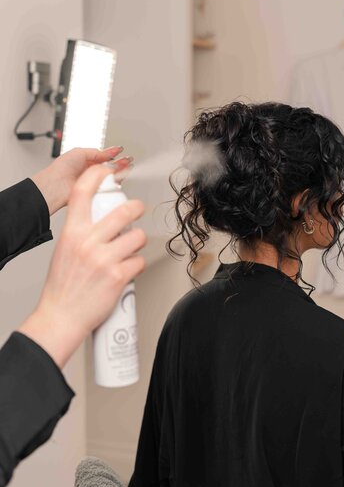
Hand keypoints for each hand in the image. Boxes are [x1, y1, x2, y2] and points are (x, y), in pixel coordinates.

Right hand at [18, 163, 145, 367]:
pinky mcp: (118, 276)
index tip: (107, 170)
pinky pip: (140, 261)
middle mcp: (88, 242)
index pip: (83, 193)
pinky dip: (137, 266)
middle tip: (138, 209)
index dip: (97, 176)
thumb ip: (81, 231)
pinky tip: (127, 271)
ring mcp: (104, 259)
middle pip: (124, 211)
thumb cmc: (62, 286)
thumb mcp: (65, 249)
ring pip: (138, 237)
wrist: (61, 316)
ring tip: (128, 250)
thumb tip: (103, 217)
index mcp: (72, 233)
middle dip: (136, 208)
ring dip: (137, 243)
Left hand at [31, 146, 131, 214]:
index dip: (114, 154)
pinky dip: (115, 182)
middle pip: (110, 167)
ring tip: (126, 166)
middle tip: (128, 160)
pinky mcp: (95, 192)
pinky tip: (119, 177)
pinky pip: (108, 187)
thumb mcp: (80, 152)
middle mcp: (90, 172)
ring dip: (119, 171)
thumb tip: (111, 151)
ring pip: (111, 177)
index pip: (104, 157)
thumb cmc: (61, 169)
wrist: (55, 186)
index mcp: (86, 161)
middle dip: (120, 163)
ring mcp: (93, 182)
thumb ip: (97, 152)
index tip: (122, 152)